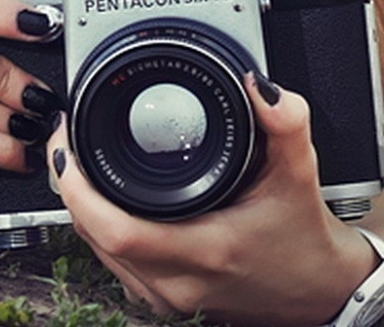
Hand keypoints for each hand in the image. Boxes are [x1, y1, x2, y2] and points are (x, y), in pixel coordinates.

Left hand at [48, 74, 378, 326]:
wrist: (317, 290)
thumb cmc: (303, 239)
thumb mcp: (300, 173)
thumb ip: (285, 124)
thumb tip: (259, 85)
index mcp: (206, 250)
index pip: (117, 231)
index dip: (80, 189)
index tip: (68, 145)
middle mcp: (178, 282)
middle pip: (93, 237)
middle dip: (72, 186)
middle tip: (66, 140)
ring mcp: (166, 296)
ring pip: (96, 250)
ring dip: (80, 206)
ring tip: (75, 160)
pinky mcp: (161, 299)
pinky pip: (110, 260)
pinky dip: (97, 226)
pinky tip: (98, 196)